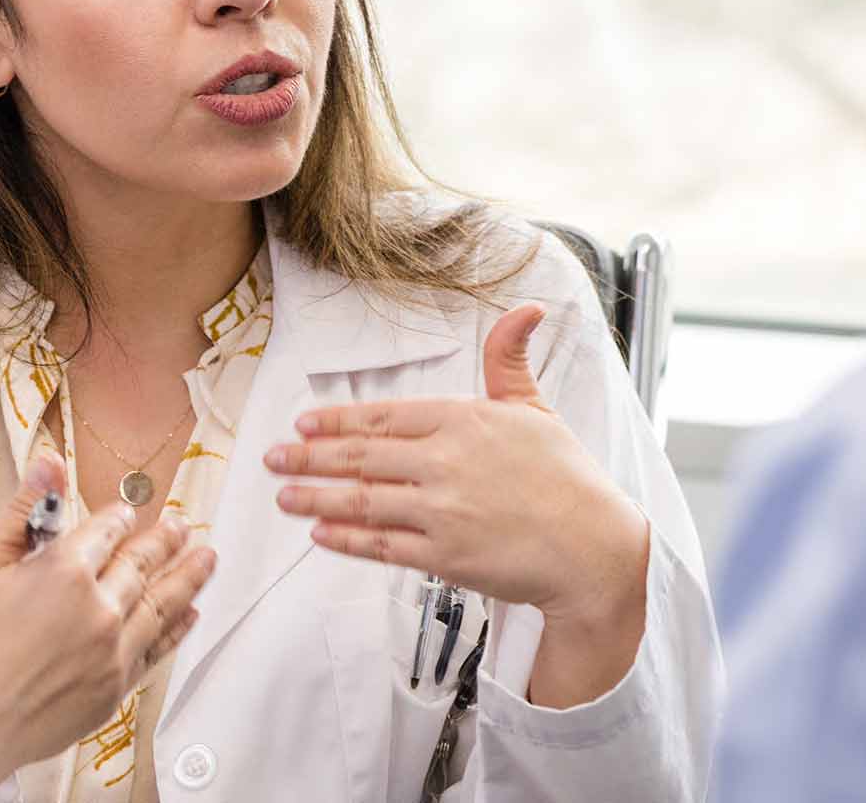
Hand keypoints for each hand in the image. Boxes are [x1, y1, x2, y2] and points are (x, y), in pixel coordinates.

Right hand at [0, 455, 216, 800]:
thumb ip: (23, 512)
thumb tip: (50, 463)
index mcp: (64, 571)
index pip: (105, 531)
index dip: (116, 518)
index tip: (126, 512)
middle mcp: (99, 609)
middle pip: (141, 563)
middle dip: (164, 540)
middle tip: (182, 527)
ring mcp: (112, 652)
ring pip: (162, 602)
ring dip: (187, 576)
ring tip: (207, 558)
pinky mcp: (114, 689)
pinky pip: (157, 649)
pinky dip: (176, 627)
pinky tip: (189, 613)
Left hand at [267, 305, 649, 630]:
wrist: (592, 546)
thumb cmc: (566, 478)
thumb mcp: (536, 407)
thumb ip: (509, 360)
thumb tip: (527, 308)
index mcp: (465, 420)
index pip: (383, 415)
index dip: (336, 420)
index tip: (304, 421)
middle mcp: (446, 462)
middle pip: (361, 455)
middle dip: (308, 456)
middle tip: (273, 458)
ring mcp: (442, 512)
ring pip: (361, 500)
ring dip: (315, 497)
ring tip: (284, 495)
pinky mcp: (444, 556)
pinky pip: (381, 545)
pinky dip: (345, 539)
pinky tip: (320, 533)